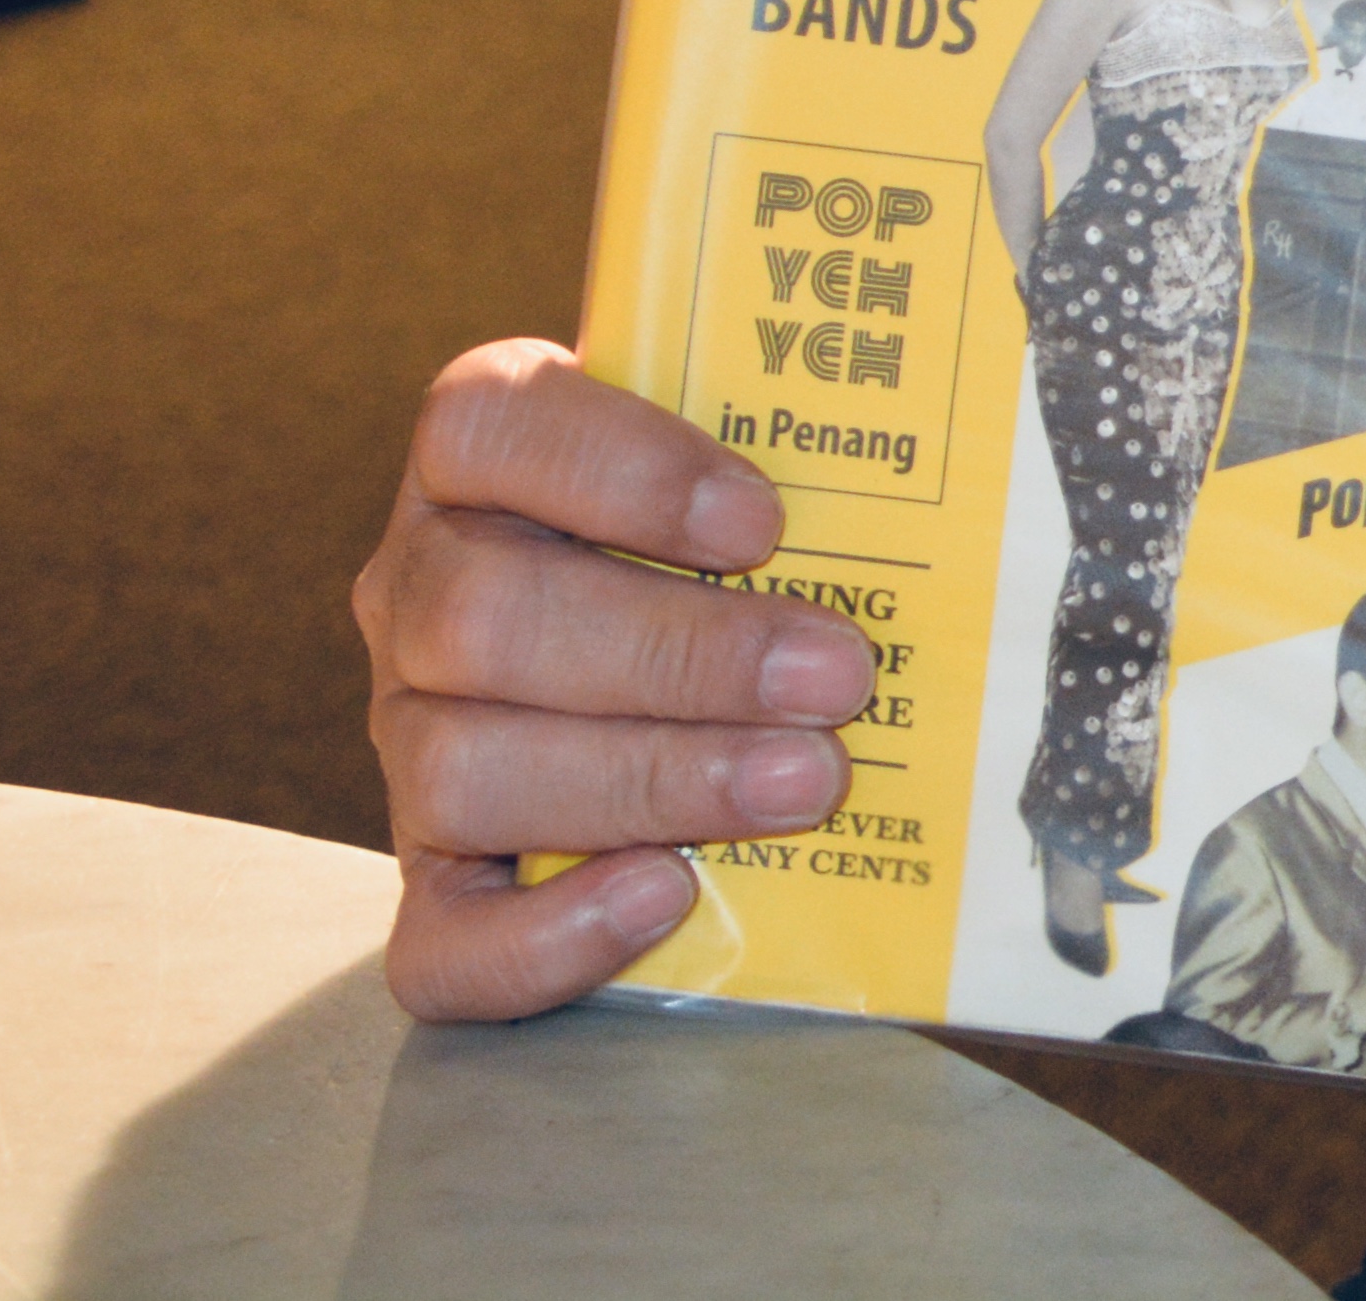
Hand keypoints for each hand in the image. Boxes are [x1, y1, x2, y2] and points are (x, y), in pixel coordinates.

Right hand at [351, 339, 876, 1024]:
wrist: (668, 661)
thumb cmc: (731, 537)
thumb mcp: (743, 457)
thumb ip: (799, 438)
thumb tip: (954, 452)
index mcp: (475, 459)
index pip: (485, 425)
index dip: (613, 467)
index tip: (761, 522)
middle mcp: (419, 592)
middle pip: (483, 616)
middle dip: (678, 653)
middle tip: (837, 680)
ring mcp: (410, 741)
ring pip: (462, 770)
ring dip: (651, 781)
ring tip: (805, 783)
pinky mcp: (433, 885)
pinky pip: (438, 940)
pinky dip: (547, 933)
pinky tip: (667, 894)